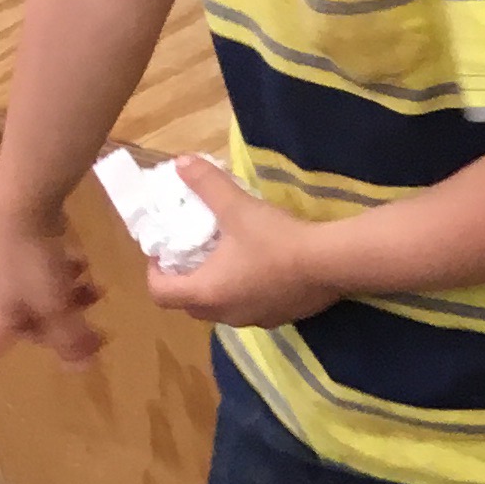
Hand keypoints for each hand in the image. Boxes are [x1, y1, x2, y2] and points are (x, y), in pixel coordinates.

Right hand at [0, 204, 101, 378]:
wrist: (27, 207)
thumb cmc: (34, 262)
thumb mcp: (56, 307)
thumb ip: (69, 338)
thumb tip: (80, 366)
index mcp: (3, 314)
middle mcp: (7, 296)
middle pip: (32, 327)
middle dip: (64, 331)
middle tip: (101, 336)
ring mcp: (18, 272)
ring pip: (49, 300)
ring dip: (76, 301)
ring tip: (99, 291)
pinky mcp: (32, 251)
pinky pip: (53, 274)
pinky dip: (71, 275)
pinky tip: (85, 265)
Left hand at [143, 156, 343, 327]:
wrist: (329, 264)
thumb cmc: (275, 240)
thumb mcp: (236, 206)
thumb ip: (205, 184)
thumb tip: (181, 163)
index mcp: (207, 292)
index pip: (161, 293)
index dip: (154, 273)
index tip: (163, 253)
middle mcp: (226, 314)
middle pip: (190, 305)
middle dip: (185, 282)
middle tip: (192, 255)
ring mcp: (255, 320)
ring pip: (222, 310)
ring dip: (216, 290)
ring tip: (227, 261)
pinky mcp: (281, 319)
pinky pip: (250, 310)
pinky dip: (245, 294)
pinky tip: (261, 270)